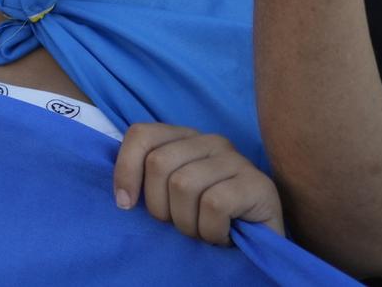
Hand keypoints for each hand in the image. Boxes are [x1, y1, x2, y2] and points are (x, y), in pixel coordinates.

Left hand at [113, 123, 283, 244]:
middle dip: (160, 206)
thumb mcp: (170, 198)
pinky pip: (213, 205)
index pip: (141, 134)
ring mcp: (237, 160)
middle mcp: (211, 140)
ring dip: (187, 223)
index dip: (126, 170)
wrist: (262, 246)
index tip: (124, 204)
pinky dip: (210, 230)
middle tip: (180, 225)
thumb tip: (120, 194)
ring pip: (183, 185)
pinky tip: (223, 236)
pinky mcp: (258, 184)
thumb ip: (148, 182)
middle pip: (159, 164)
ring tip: (202, 231)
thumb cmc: (208, 221)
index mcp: (185, 138)